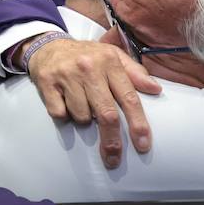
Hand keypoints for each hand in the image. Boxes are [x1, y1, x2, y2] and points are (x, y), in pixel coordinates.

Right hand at [25, 38, 160, 168]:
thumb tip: (156, 89)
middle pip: (106, 114)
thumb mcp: (112, 56)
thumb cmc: (86, 55)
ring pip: (82, 116)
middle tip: (114, 158)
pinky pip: (60, 114)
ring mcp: (67, 76)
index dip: (138, 123)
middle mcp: (89, 68)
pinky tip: (64, 102)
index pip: (128, 97)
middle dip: (112, 140)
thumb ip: (135, 72)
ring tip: (81, 103)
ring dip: (84, 119)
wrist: (47, 45)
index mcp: (109, 61)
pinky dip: (64, 115)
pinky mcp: (47, 83)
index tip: (143, 145)